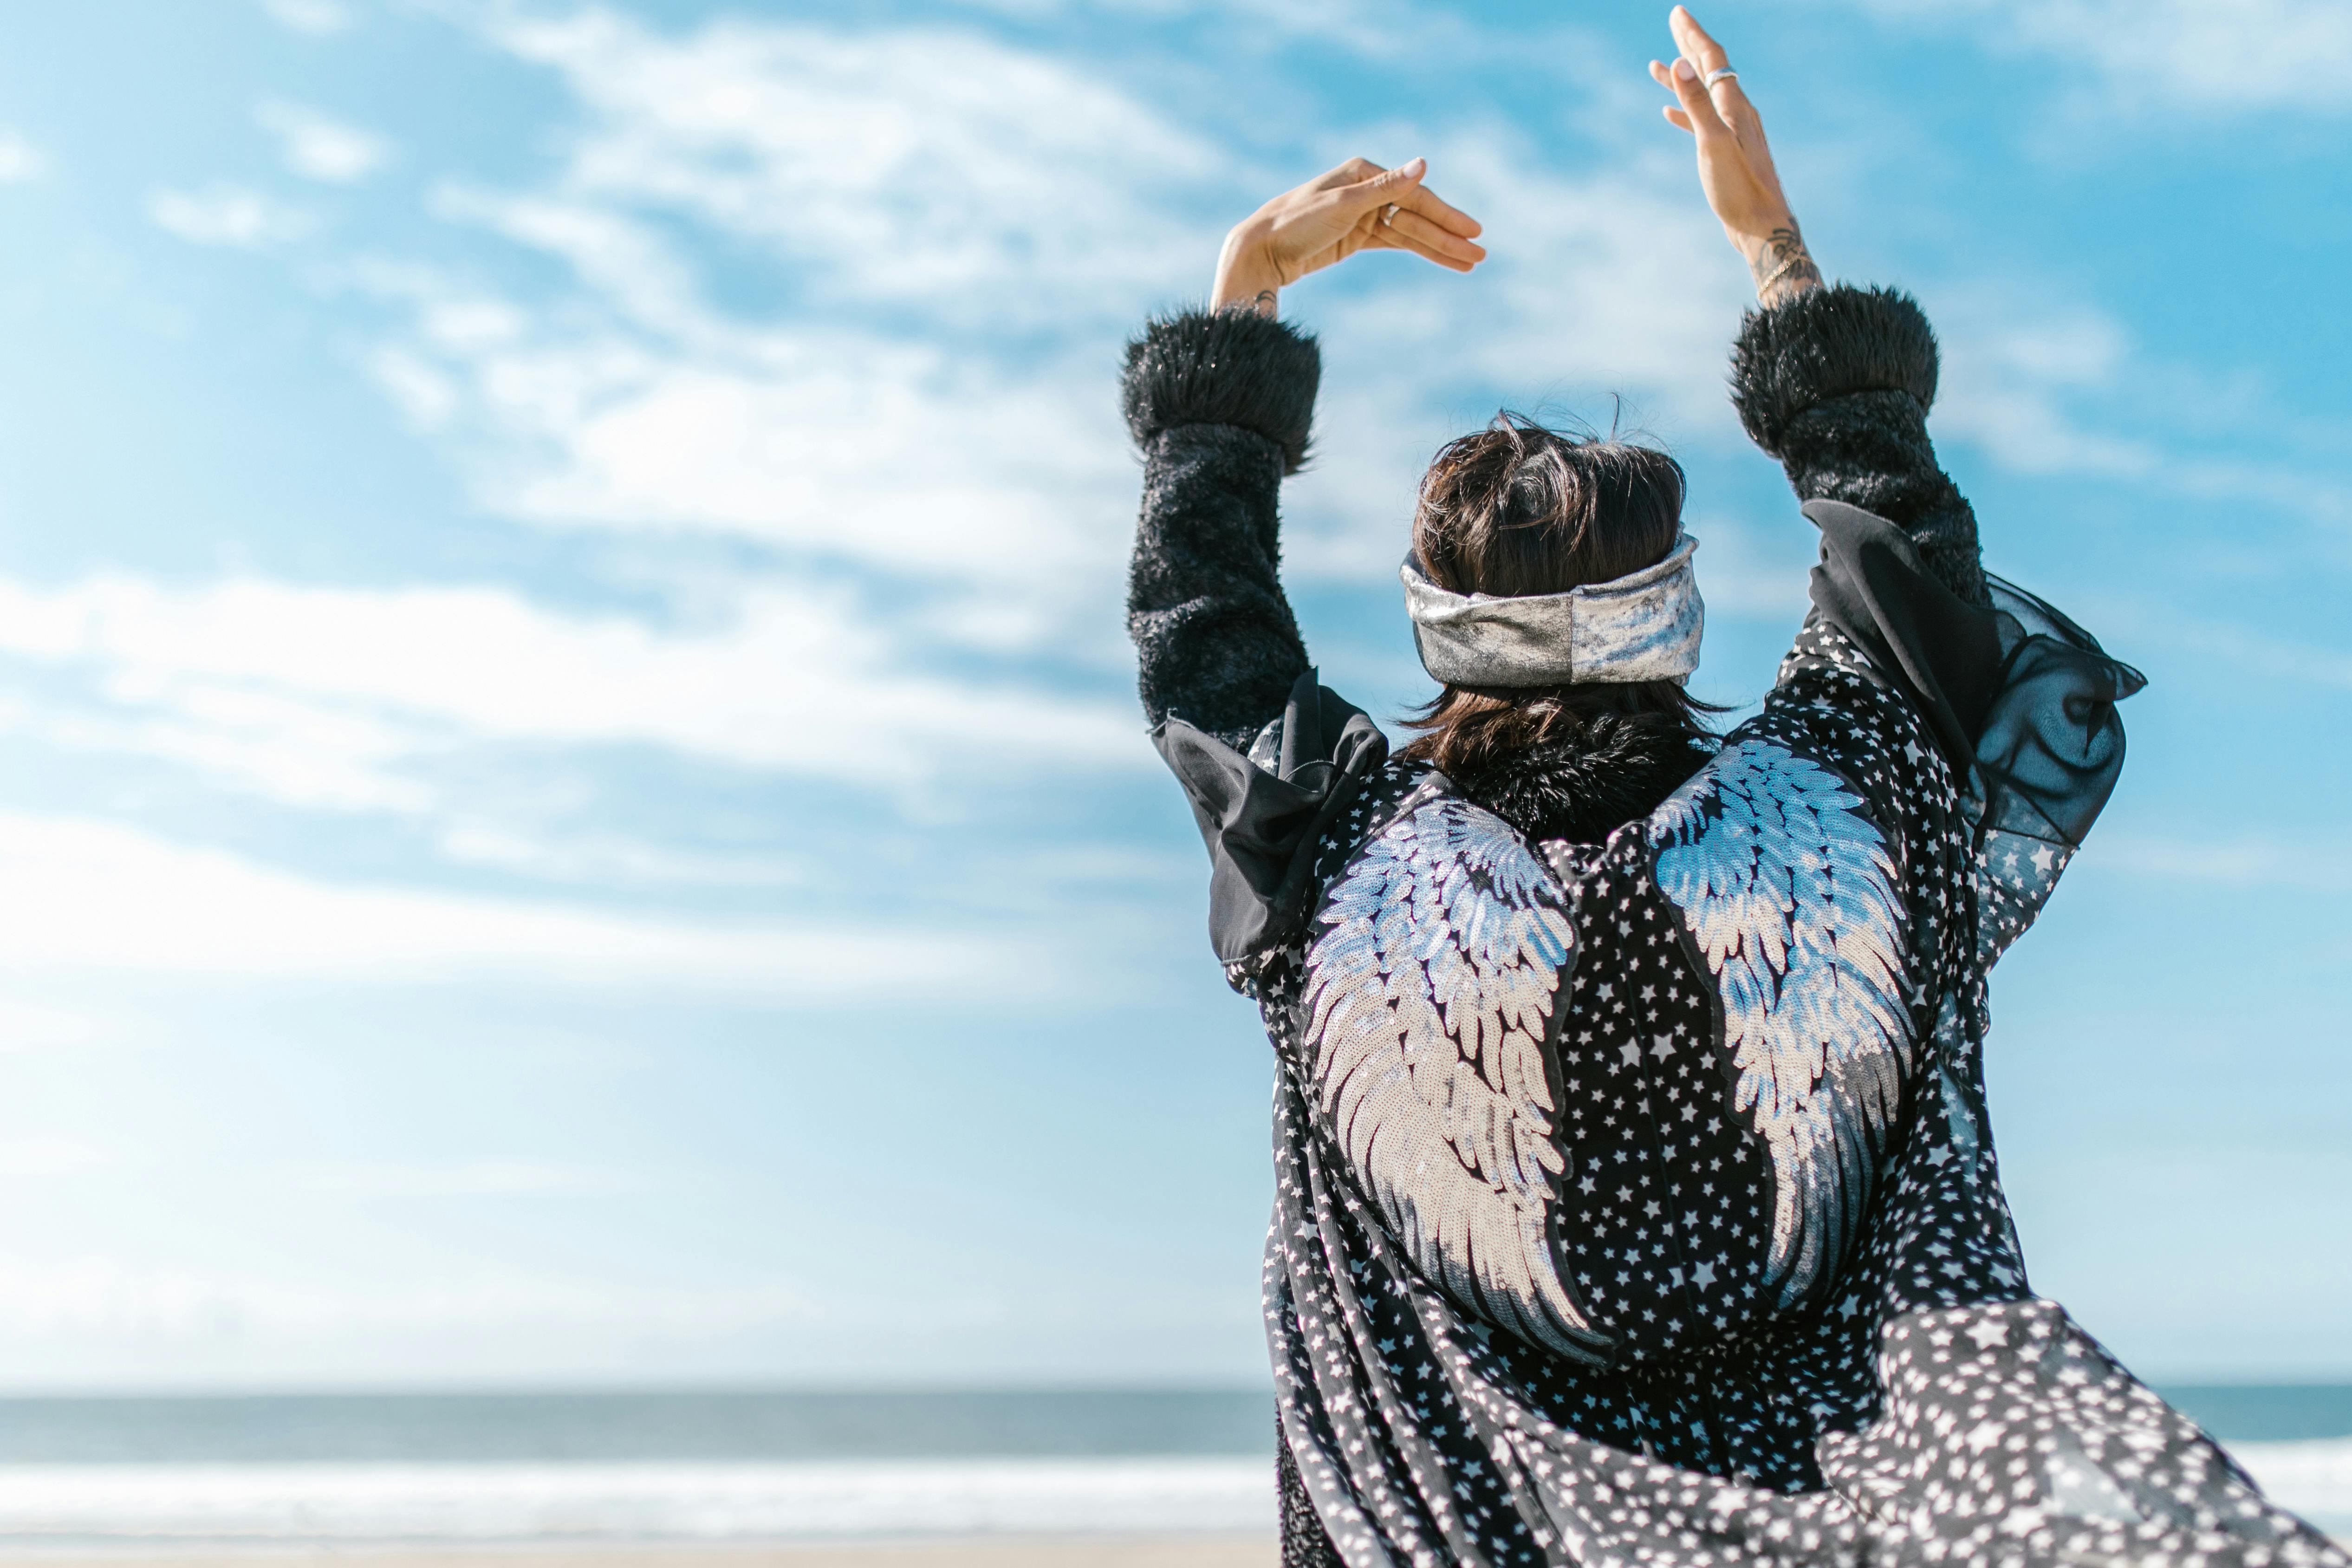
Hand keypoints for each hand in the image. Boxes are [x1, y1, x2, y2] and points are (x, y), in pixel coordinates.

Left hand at [1211, 157, 1485, 314]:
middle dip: (1449, 236)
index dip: (1446, 216)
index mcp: (1364, 173)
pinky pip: (1396, 243)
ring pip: (1410, 233)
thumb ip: (1386, 188)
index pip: (1415, 197)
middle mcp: (1367, 189)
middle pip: (1417, 215)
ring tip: (1471, 263)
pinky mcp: (1357, 236)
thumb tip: (1424, 164)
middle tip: (1481, 254)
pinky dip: (1419, 251)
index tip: (1474, 233)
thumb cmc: (1296, 222)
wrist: (1260, 250)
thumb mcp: (1343, 205)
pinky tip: (1444, 259)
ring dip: (1440, 247)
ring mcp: (1364, 214)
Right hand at [1648, 6, 1821, 305]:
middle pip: (1711, 69)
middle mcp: (1736, 112)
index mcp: (1734, 105)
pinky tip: (1669, 114)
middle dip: (1690, 45)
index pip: (1711, 58)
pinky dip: (1685, 110)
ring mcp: (1733, 131)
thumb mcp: (1713, 144)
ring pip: (1704, 94)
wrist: (1762, 225)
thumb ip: (1696, 104)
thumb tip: (1681, 63)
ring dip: (1682, 78)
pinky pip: (1702, 120)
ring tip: (1657, 67)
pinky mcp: (1728, 151)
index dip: (1693, 34)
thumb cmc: (1740, 189)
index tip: (1677, 13)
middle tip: (1675, 22)